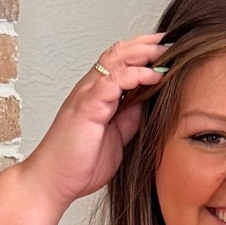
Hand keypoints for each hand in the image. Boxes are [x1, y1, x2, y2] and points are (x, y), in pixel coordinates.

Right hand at [18, 32, 169, 213]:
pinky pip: (113, 81)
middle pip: (119, 52)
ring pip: (116, 59)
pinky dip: (136, 74)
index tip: (168, 51)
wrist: (53, 182)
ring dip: (144, 53)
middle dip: (146, 44)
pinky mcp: (87, 106)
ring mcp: (87, 95)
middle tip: (172, 41)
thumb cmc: (78, 164)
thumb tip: (149, 104)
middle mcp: (91, 89)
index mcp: (97, 95)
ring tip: (167, 52)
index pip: (121, 62)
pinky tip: (153, 75)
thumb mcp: (117, 138)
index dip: (143, 52)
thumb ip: (130, 119)